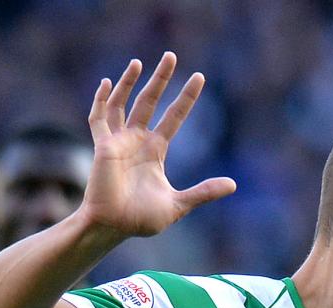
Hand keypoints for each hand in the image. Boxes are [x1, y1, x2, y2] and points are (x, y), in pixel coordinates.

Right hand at [80, 54, 235, 239]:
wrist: (114, 227)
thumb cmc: (142, 219)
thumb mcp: (179, 204)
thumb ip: (203, 192)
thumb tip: (233, 185)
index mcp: (155, 151)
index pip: (174, 117)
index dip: (186, 98)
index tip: (199, 77)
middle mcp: (137, 140)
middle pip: (150, 101)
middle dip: (161, 79)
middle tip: (171, 55)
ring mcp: (119, 141)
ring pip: (123, 103)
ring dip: (129, 82)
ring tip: (140, 62)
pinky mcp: (103, 146)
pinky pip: (98, 119)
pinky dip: (101, 100)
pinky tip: (107, 83)